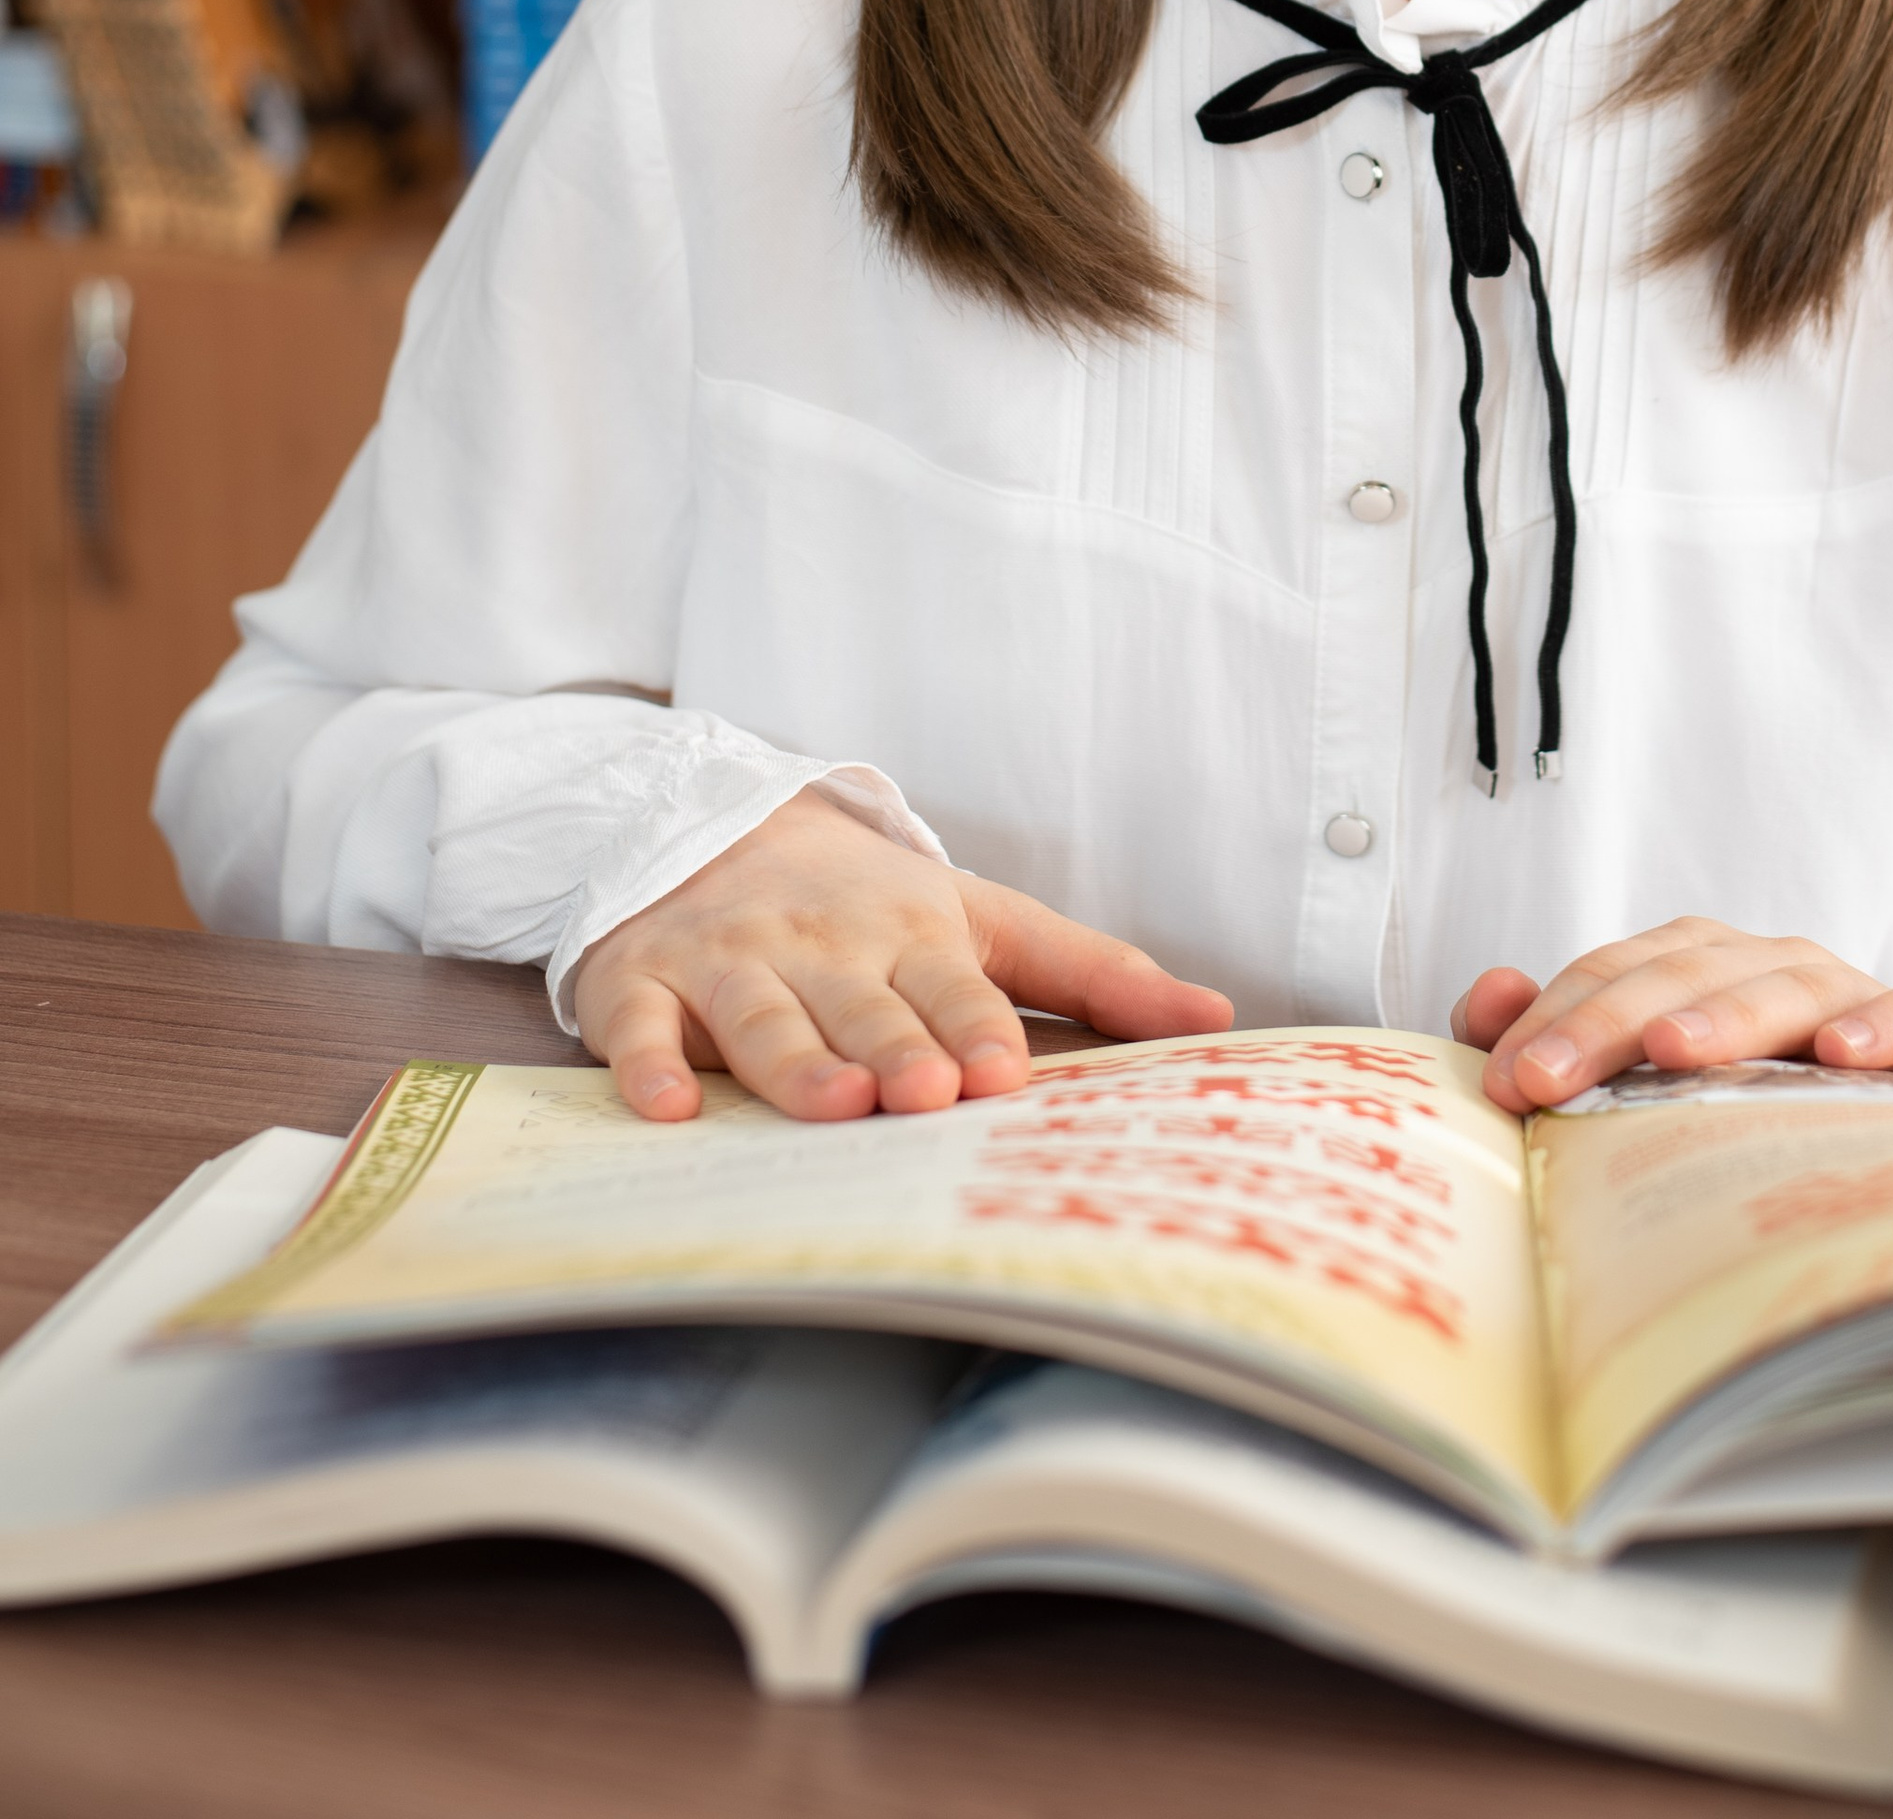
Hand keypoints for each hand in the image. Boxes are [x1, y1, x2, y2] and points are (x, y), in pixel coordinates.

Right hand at [573, 788, 1232, 1123]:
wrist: (709, 820)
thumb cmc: (865, 899)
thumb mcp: (980, 916)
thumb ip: (1092, 972)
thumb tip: (1218, 1019)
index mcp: (910, 930)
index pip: (952, 985)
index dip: (975, 1026)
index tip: (1003, 1073)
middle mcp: (822, 944)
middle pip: (863, 1005)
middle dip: (896, 1048)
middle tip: (925, 1095)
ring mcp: (729, 961)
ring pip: (764, 1016)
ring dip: (795, 1060)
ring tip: (832, 1103)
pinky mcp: (644, 981)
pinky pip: (641, 1025)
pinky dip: (649, 1064)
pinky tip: (667, 1107)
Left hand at [1451, 918, 1892, 1113]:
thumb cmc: (1756, 1112)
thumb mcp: (1654, 1086)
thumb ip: (1561, 1039)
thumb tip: (1487, 996)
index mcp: (1700, 967)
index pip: (1615, 973)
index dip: (1555, 1019)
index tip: (1506, 1080)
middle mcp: (1773, 966)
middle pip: (1685, 974)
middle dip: (1608, 1024)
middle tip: (1548, 1082)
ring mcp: (1856, 993)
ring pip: (1789, 982)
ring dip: (1727, 1013)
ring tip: (1671, 1051)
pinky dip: (1885, 1020)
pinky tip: (1841, 1052)